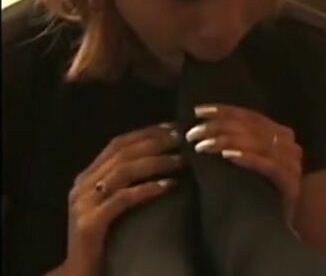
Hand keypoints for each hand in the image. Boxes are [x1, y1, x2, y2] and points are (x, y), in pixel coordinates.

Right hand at [62, 123, 183, 274]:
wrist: (80, 273)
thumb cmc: (104, 236)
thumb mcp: (112, 202)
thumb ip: (126, 181)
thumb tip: (162, 156)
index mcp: (87, 176)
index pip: (118, 143)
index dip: (146, 133)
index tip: (172, 127)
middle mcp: (83, 184)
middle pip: (122, 153)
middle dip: (154, 143)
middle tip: (180, 139)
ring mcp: (84, 203)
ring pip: (123, 171)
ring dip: (156, 162)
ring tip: (180, 160)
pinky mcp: (90, 223)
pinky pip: (123, 199)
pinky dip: (148, 189)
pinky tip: (169, 186)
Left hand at [186, 104, 302, 222]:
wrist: (272, 230)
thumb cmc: (254, 191)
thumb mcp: (246, 160)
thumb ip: (237, 140)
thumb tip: (203, 124)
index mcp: (280, 133)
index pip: (250, 115)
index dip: (224, 111)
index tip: (198, 111)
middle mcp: (290, 144)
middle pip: (251, 127)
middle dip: (219, 127)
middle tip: (193, 133)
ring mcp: (292, 164)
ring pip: (257, 143)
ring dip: (227, 141)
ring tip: (203, 145)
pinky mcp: (290, 184)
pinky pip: (268, 166)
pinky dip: (247, 158)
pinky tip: (227, 156)